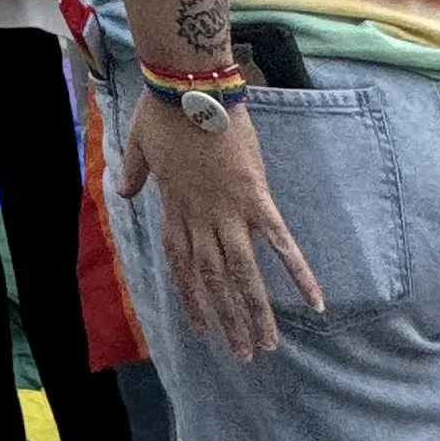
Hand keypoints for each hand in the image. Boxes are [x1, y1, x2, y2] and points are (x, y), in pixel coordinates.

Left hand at [119, 97, 324, 360]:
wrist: (189, 85)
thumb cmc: (162, 110)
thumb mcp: (138, 144)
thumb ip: (134, 174)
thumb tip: (124, 193)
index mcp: (175, 208)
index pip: (182, 266)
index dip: (191, 300)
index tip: (202, 331)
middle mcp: (202, 219)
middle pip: (215, 281)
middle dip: (228, 320)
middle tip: (244, 355)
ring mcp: (230, 211)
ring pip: (244, 273)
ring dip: (257, 311)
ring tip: (270, 345)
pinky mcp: (257, 197)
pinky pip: (280, 242)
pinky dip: (298, 271)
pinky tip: (315, 300)